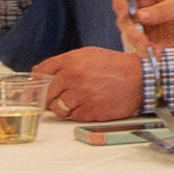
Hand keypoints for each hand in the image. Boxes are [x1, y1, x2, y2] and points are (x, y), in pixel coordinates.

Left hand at [35, 42, 149, 119]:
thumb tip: (38, 72)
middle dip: (48, 98)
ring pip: (58, 109)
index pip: (41, 73)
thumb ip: (62, 62)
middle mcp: (73, 78)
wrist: (140, 79)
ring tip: (76, 101)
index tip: (33, 89)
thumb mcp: (87, 54)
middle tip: (56, 98)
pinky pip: (74, 117)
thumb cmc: (114, 66)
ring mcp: (82, 96)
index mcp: (71, 62)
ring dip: (63, 108)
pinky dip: (78, 114)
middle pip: (46, 94)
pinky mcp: (91, 112)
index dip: (35, 82)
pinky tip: (89, 105)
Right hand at [112, 0, 173, 97]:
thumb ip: (163, 10)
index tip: (126, 12)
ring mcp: (146, 23)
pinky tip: (157, 54)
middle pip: (123, 14)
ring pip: (128, 32)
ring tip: (151, 50)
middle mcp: (144, 6)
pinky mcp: (150, 38)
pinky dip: (145, 51)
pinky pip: (140, 45)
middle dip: (129, 28)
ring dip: (136, 42)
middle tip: (142, 39)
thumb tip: (141, 15)